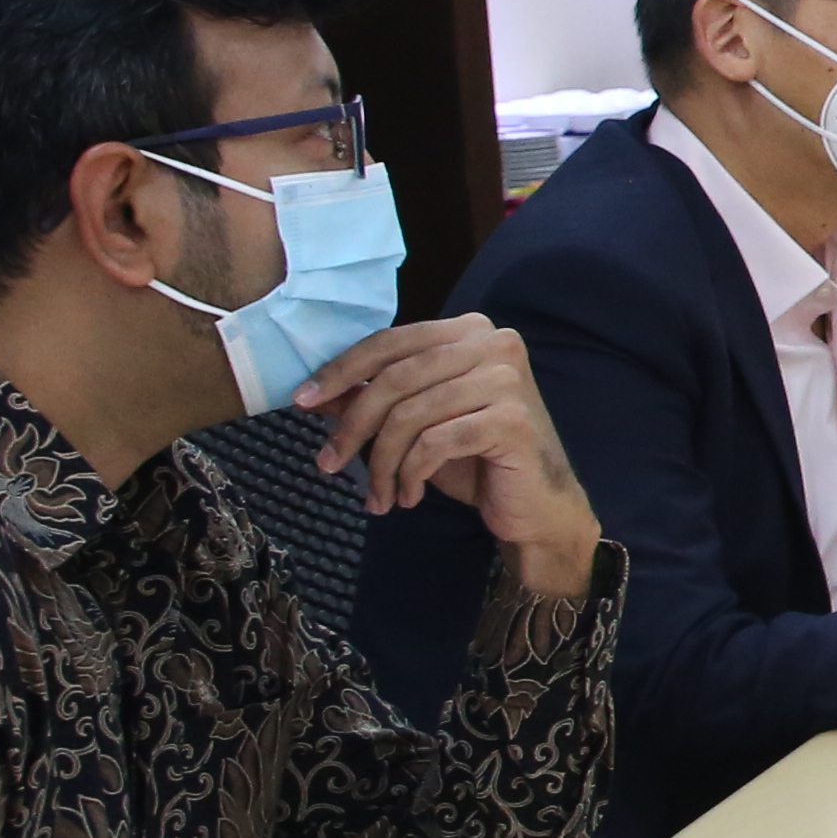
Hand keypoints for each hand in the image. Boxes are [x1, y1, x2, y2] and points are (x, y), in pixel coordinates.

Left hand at [297, 316, 601, 598]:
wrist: (536, 505)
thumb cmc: (476, 460)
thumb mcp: (416, 424)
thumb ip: (373, 400)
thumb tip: (314, 394)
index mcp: (469, 332)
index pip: (391, 342)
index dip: (341, 370)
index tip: (300, 401)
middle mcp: (493, 344)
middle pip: (396, 378)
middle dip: (353, 425)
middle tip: (327, 463)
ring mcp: (507, 379)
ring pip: (411, 414)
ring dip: (382, 463)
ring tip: (377, 496)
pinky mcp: (512, 419)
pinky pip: (435, 442)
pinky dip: (411, 474)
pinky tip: (408, 497)